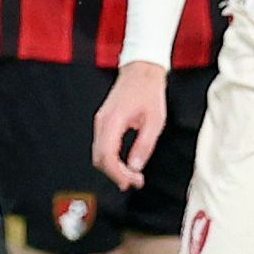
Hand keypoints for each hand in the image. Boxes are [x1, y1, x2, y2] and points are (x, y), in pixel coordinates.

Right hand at [91, 62, 170, 189]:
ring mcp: (101, 122)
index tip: (133, 181)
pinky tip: (124, 165)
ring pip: (99, 154)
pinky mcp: (104, 122)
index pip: (107, 156)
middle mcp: (102, 122)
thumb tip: (135, 167)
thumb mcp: (155, 121)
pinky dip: (111, 159)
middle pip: (99, 158)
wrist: (141, 71)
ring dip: (113, 169)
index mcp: (113, 120)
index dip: (118, 173)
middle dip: (115, 174)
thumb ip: (145, 145)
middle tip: (134, 182)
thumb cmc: (149, 91)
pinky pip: (102, 146)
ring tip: (132, 177)